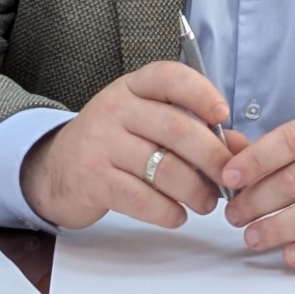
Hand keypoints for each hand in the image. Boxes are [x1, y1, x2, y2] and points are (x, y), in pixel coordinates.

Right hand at [20, 61, 229, 229]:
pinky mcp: (92, 180)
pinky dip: (166, 211)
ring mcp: (100, 144)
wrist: (54, 169)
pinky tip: (177, 216)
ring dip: (195, 190)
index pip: (170, 78)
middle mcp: (115, 110)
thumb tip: (240, 147)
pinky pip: (140, 198)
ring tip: (207, 203)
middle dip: (212, 157)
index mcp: (133, 88)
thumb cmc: (115, 143)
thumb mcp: (148, 124)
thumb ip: (194, 129)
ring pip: (163, 167)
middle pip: (177, 129)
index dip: (202, 93)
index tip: (224, 113)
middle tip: (229, 178)